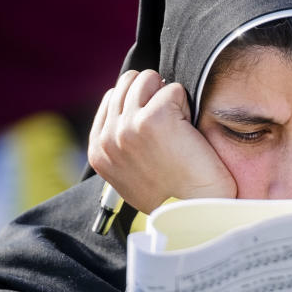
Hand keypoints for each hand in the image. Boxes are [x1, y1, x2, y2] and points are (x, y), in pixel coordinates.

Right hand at [88, 69, 236, 213]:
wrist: (193, 212)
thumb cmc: (172, 195)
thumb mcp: (130, 172)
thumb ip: (122, 142)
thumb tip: (129, 112)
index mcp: (98, 150)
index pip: (112, 97)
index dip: (140, 103)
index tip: (156, 129)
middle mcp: (108, 137)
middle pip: (130, 81)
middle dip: (153, 95)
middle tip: (170, 127)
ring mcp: (128, 126)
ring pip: (149, 79)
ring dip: (169, 98)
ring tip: (178, 129)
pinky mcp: (154, 118)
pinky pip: (173, 89)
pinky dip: (186, 106)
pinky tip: (188, 134)